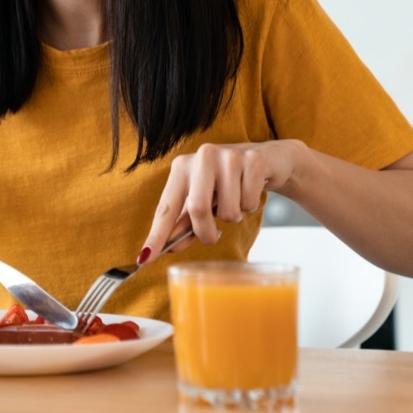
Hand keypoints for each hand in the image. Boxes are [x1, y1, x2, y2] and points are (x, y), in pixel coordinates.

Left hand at [138, 139, 305, 263]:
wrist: (266, 159)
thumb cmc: (227, 182)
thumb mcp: (203, 200)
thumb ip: (186, 223)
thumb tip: (171, 246)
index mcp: (182, 167)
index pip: (166, 207)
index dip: (157, 234)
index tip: (146, 256)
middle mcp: (202, 157)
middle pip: (197, 209)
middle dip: (206, 232)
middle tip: (213, 237)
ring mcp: (228, 156)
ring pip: (228, 210)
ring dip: (233, 217)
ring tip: (235, 202)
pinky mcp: (254, 160)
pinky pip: (249, 202)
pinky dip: (250, 206)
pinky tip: (249, 191)